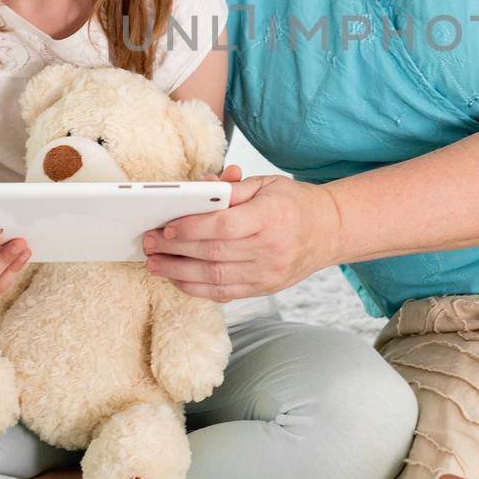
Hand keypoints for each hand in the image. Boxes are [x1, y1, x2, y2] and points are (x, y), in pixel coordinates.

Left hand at [142, 168, 343, 301]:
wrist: (331, 230)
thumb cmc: (296, 203)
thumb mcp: (267, 184)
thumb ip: (232, 188)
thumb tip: (199, 187)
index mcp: (271, 216)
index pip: (224, 226)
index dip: (191, 228)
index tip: (166, 226)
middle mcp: (270, 248)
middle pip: (213, 253)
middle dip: (175, 249)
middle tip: (148, 242)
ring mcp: (268, 273)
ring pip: (214, 278)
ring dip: (178, 272)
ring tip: (154, 263)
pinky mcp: (264, 288)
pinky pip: (224, 293)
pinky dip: (196, 288)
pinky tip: (177, 279)